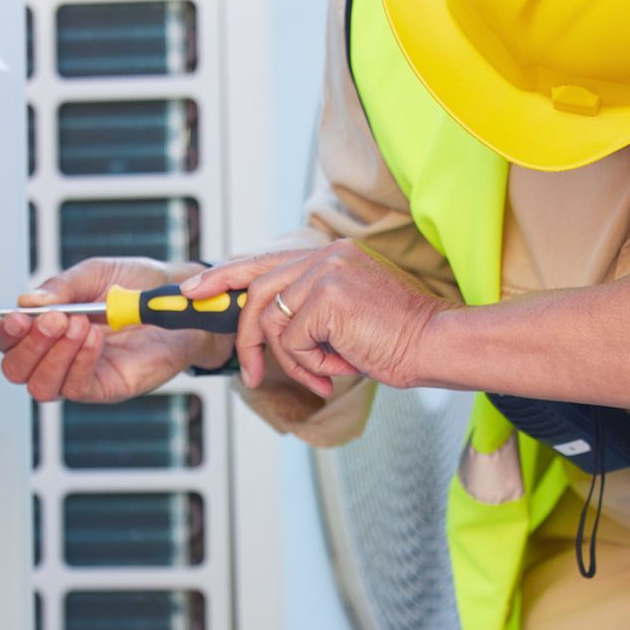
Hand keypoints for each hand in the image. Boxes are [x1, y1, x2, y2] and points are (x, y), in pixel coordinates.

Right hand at [0, 257, 224, 403]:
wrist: (179, 298)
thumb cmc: (136, 284)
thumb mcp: (95, 274)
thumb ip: (62, 287)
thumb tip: (27, 302)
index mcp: (47, 325)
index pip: (8, 340)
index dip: (7, 332)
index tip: (20, 316)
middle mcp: (57, 354)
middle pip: (16, 369)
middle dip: (29, 346)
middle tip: (55, 319)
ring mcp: (79, 374)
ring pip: (42, 386)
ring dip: (54, 355)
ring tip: (81, 324)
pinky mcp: (105, 387)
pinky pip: (78, 387)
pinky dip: (81, 361)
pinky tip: (95, 337)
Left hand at [183, 241, 449, 395]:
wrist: (435, 344)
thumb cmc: (396, 340)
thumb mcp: (343, 320)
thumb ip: (307, 313)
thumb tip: (265, 332)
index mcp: (329, 255)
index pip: (264, 260)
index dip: (225, 276)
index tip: (194, 290)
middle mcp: (324, 255)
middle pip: (256, 291)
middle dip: (245, 337)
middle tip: (250, 374)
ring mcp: (324, 272)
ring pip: (273, 322)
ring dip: (291, 360)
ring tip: (322, 373)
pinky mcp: (326, 297)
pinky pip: (291, 340)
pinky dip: (309, 364)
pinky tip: (339, 366)